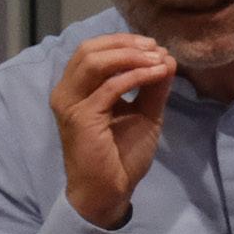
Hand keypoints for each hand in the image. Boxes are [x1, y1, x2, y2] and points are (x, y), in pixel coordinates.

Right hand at [49, 34, 176, 227]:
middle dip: (127, 44)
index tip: (155, 46)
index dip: (123, 41)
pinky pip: (110, 86)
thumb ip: (152, 87)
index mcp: (76, 88)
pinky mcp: (81, 117)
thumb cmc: (121, 156)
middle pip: (90, 49)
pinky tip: (157, 74)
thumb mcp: (144, 114)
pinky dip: (136, 75)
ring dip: (131, 55)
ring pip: (95, 61)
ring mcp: (70, 103)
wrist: (108, 192)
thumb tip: (167, 58)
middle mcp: (66, 92)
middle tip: (157, 48)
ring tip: (159, 59)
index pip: (93, 50)